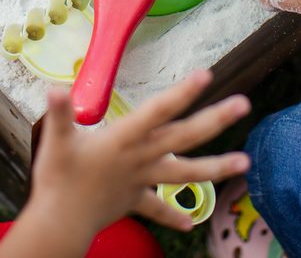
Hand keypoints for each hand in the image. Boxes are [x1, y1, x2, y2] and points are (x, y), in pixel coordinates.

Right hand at [27, 71, 249, 240]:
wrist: (59, 225)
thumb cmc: (57, 179)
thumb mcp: (56, 142)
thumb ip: (59, 113)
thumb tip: (55, 88)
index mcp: (124, 138)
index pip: (158, 110)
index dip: (182, 93)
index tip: (206, 75)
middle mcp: (140, 157)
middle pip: (184, 136)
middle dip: (214, 119)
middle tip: (244, 104)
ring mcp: (141, 180)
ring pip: (185, 172)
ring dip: (216, 168)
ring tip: (245, 163)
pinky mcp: (134, 200)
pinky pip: (157, 209)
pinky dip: (172, 215)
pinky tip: (190, 224)